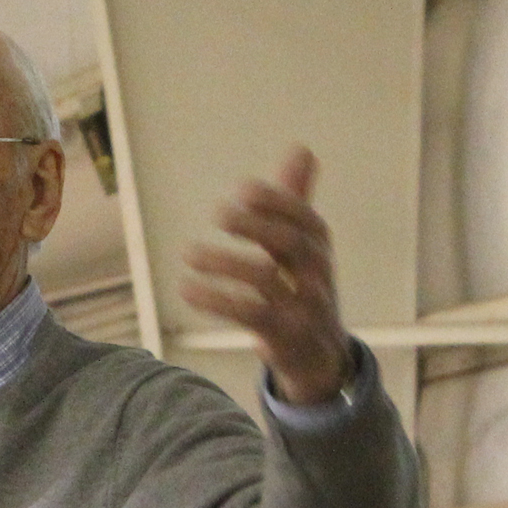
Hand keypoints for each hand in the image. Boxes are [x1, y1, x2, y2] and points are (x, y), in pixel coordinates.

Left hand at [180, 145, 352, 404]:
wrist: (319, 357)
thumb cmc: (305, 292)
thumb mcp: (303, 248)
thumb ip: (295, 202)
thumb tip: (301, 150)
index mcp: (319, 251)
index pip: (306, 220)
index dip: (278, 202)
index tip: (244, 189)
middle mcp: (317, 277)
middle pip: (293, 245)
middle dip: (257, 225)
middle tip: (220, 213)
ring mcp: (302, 309)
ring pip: (266, 281)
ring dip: (224, 263)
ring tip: (189, 254)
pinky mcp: (282, 337)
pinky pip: (249, 315)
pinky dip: (216, 300)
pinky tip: (187, 289)